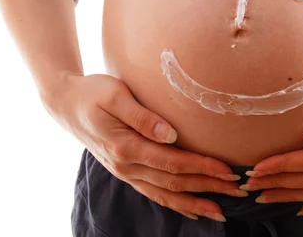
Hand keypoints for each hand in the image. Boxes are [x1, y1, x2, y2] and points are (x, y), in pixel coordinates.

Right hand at [43, 72, 245, 221]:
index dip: (202, 167)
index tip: (228, 170)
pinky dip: (174, 204)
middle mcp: (125, 165)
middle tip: (237, 189)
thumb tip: (170, 134)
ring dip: (194, 202)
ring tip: (220, 211)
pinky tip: (192, 210)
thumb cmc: (93, 92)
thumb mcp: (115, 95)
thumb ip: (142, 116)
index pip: (172, 162)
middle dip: (207, 186)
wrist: (65, 103)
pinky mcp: (125, 171)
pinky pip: (153, 193)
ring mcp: (124, 172)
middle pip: (174, 182)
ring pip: (165, 194)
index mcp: (126, 146)